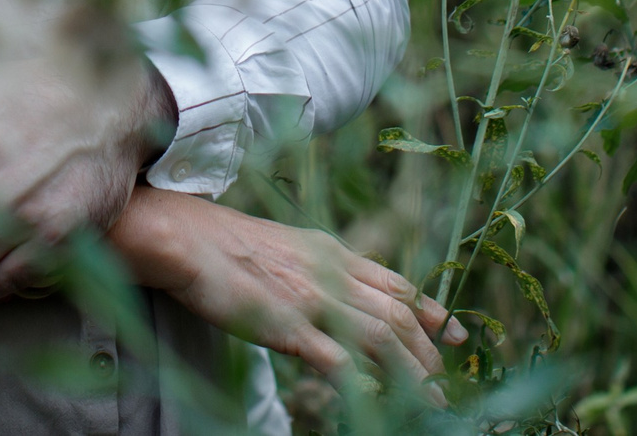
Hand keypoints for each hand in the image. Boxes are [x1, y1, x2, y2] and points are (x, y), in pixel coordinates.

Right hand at [113, 188, 464, 402]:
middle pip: (397, 312)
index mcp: (330, 251)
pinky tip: (374, 399)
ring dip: (410, 369)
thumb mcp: (283, 246)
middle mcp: (330, 272)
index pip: (395, 282)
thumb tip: (335, 289)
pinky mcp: (287, 325)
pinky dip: (361, 380)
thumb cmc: (221, 242)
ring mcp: (311, 299)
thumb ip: (314, 267)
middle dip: (428, 348)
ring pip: (380, 335)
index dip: (429, 309)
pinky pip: (336, 358)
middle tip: (443, 377)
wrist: (183, 237)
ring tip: (428, 397)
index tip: (453, 331)